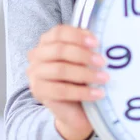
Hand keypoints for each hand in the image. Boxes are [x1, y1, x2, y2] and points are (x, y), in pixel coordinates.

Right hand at [27, 25, 108, 139]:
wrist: (75, 106)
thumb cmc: (81, 77)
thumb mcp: (85, 59)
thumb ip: (87, 47)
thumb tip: (99, 41)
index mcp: (48, 41)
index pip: (59, 32)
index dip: (78, 36)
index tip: (97, 43)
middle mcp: (37, 55)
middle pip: (59, 50)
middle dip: (84, 55)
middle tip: (103, 62)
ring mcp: (35, 74)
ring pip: (60, 70)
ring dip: (86, 74)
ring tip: (104, 78)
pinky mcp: (38, 92)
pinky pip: (61, 90)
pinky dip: (82, 92)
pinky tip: (98, 94)